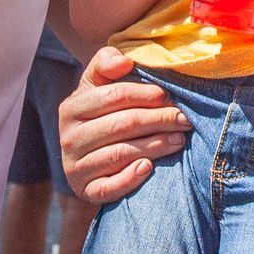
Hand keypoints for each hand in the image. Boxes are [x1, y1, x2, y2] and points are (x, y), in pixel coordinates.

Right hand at [58, 47, 189, 203]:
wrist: (88, 158)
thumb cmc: (102, 114)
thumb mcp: (98, 84)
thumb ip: (106, 63)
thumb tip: (124, 62)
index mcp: (72, 107)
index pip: (113, 96)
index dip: (145, 94)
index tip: (168, 96)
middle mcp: (68, 137)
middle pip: (121, 125)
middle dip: (158, 120)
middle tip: (184, 120)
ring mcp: (75, 167)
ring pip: (120, 154)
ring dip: (155, 146)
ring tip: (179, 140)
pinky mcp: (85, 190)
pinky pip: (109, 188)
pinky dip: (130, 179)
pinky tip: (149, 168)